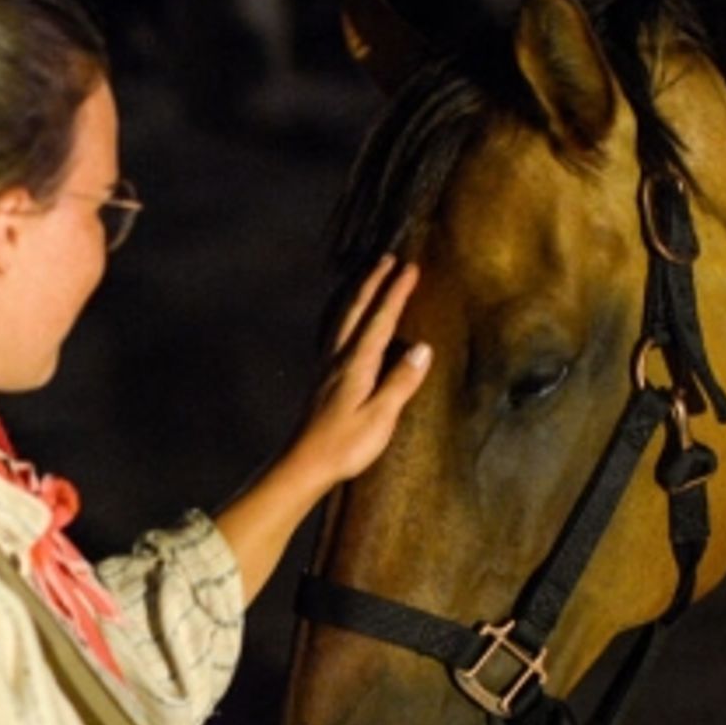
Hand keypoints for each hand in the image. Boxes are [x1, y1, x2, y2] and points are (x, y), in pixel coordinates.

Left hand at [214, 256, 431, 602]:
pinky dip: (347, 316)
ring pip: (343, 319)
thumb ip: (400, 382)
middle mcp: (339, 358)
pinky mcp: (323, 379)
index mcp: (357, 364)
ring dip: (359, 295)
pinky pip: (337, 334)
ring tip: (370, 278)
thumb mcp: (380, 418)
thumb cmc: (343, 446)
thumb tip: (423, 349)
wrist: (303, 465)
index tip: (410, 268)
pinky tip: (347, 322)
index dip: (395, 292)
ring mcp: (328, 367)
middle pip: (357, 310)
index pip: (380, 320)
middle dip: (374, 282)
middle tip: (388, 259)